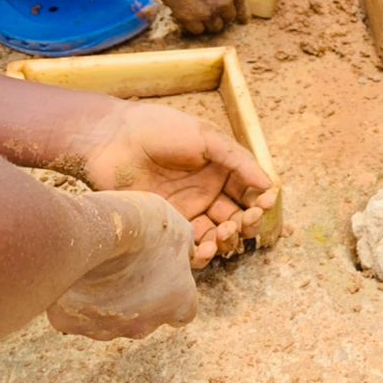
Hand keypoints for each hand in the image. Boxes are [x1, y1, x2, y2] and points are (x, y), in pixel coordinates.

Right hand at [47, 192, 197, 340]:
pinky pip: (77, 316)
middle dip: (139, 300)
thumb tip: (187, 254)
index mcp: (178, 302)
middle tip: (127, 268)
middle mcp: (145, 324)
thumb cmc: (142, 226)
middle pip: (146, 319)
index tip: (163, 277)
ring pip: (110, 321)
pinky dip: (78, 301)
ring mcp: (108, 329)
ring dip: (107, 302)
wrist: (92, 233)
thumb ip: (185, 248)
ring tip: (100, 268)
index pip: (184, 313)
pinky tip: (76, 275)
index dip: (174, 295)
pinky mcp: (72, 325)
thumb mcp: (178, 228)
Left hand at [80, 103, 277, 267]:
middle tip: (244, 221)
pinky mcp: (167, 224)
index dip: (260, 200)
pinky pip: (191, 244)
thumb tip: (269, 183)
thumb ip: (238, 160)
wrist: (113, 141)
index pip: (249, 190)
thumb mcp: (207, 138)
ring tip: (223, 233)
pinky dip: (202, 252)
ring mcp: (188, 209)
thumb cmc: (161, 130)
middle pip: (237, 215)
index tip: (265, 204)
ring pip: (217, 233)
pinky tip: (206, 249)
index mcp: (221, 168)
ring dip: (227, 238)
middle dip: (246, 221)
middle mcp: (208, 191)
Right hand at [145, 0, 254, 34]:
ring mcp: (208, 12)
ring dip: (210, 23)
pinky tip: (190, 18)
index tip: (241, 21)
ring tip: (202, 15)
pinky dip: (195, 26)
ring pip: (214, 27)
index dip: (242, 16)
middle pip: (228, 19)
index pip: (243, 9)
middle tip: (213, 11)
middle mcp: (224, 2)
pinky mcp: (191, 19)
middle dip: (222, 16)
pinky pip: (198, 30)